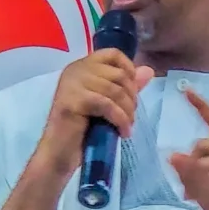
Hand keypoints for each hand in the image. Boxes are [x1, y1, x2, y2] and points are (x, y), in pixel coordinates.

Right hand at [37, 49, 153, 178]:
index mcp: (81, 67)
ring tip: (126, 127)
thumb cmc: (82, 131)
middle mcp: (75, 70)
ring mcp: (71, 84)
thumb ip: (125, 86)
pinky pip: (107, 105)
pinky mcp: (72, 101)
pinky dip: (120, 120)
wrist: (59, 155)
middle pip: (118, 74)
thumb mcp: (108, 105)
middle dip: (131, 97)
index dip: (129, 70)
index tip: (133, 93)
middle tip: (130, 117)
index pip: (113, 54)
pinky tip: (122, 132)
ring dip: (127, 111)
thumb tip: (148, 71)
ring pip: (115, 90)